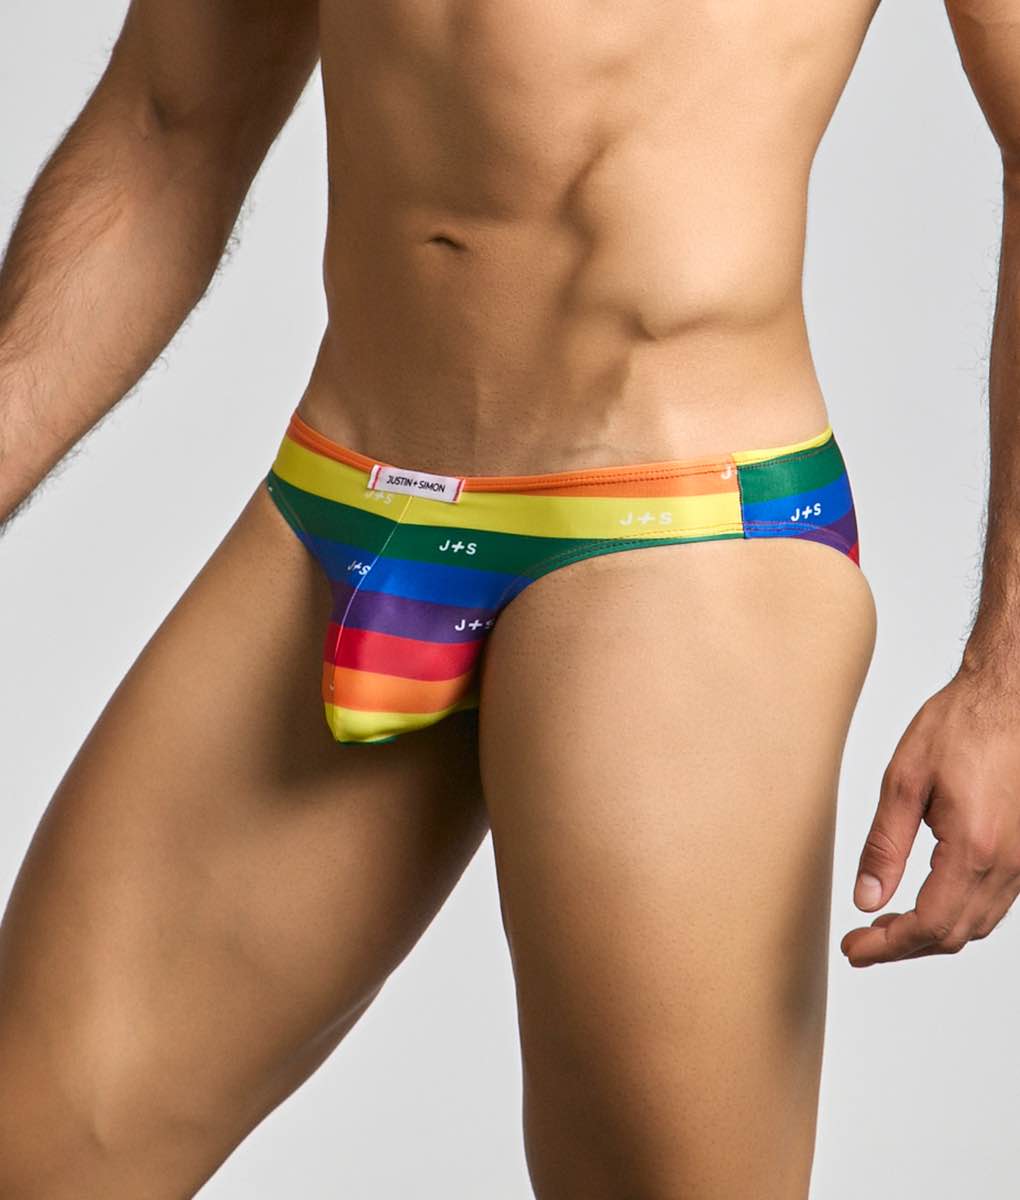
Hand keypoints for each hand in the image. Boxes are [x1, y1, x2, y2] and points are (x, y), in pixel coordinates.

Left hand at [841, 663, 1019, 965]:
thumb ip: (885, 846)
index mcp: (974, 847)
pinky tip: (925, 903)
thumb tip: (867, 899)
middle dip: (903, 947)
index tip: (854, 950)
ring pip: (977, 924)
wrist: (1011, 696)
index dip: (887, 946)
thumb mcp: (904, 780)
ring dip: (930, 934)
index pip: (928, 924)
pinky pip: (994, 903)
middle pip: (954, 934)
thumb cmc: (961, 725)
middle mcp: (1008, 863)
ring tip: (884, 928)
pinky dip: (956, 914)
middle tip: (860, 944)